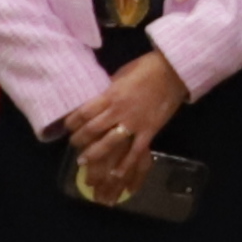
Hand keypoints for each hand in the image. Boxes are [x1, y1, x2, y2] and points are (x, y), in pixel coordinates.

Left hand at [61, 61, 192, 193]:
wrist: (173, 71)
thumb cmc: (146, 68)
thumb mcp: (121, 74)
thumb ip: (110, 90)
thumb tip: (98, 99)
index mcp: (111, 95)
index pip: (85, 112)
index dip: (72, 122)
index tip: (67, 127)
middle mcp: (118, 111)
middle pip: (92, 129)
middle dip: (79, 139)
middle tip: (74, 144)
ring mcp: (134, 123)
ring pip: (109, 143)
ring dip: (94, 153)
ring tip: (83, 161)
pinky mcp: (149, 131)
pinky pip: (135, 152)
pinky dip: (125, 164)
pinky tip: (115, 174)